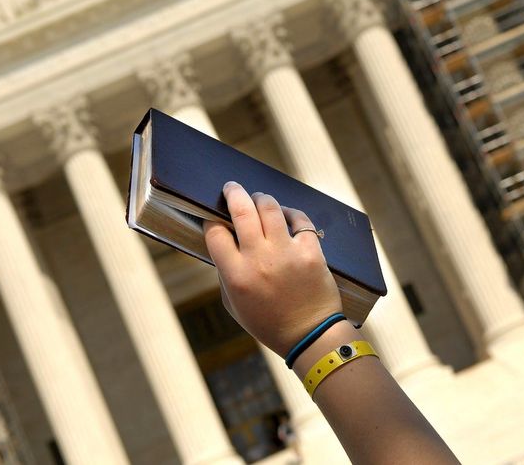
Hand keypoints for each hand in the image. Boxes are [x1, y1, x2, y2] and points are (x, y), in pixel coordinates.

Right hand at [203, 181, 341, 357]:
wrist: (309, 335)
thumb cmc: (268, 322)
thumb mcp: (234, 305)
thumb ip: (225, 274)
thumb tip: (223, 243)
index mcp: (236, 275)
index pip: (215, 233)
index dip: (212, 222)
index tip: (214, 219)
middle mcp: (259, 260)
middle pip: (241, 210)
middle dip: (233, 193)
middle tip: (231, 188)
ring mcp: (287, 253)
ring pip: (270, 207)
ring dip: (261, 198)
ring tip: (258, 199)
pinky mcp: (311, 251)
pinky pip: (299, 219)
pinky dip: (291, 214)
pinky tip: (286, 216)